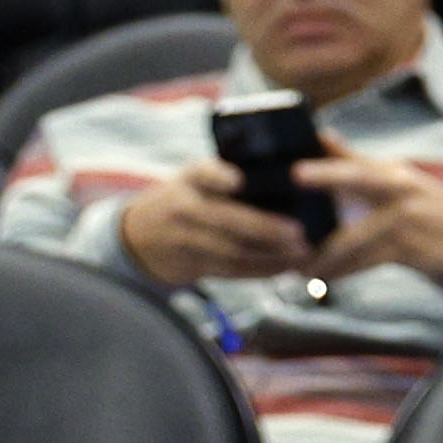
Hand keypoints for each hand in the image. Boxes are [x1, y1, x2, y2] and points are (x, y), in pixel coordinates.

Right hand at [120, 161, 312, 286]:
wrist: (142, 234)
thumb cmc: (190, 197)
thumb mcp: (198, 178)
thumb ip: (230, 174)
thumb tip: (292, 173)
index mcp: (192, 178)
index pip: (204, 173)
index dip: (220, 176)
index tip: (239, 180)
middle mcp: (184, 206)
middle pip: (225, 219)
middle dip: (264, 227)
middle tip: (298, 231)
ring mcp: (184, 238)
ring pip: (230, 249)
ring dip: (269, 254)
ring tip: (301, 252)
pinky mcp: (190, 263)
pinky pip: (229, 269)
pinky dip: (260, 270)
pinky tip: (285, 266)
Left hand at [298, 154, 442, 284]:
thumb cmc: (427, 205)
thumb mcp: (398, 178)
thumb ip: (356, 160)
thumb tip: (321, 134)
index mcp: (394, 173)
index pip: (358, 165)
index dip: (328, 168)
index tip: (295, 170)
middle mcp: (401, 191)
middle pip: (358, 186)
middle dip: (326, 190)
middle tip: (294, 196)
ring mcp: (405, 221)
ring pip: (353, 237)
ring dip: (321, 254)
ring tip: (294, 263)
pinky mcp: (406, 250)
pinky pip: (363, 262)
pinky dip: (339, 271)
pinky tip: (319, 277)